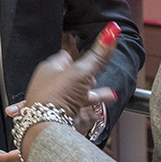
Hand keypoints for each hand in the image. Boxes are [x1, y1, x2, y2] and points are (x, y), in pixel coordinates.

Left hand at [7, 23, 120, 161]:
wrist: (48, 129)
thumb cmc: (58, 96)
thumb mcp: (82, 71)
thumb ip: (99, 55)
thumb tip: (112, 31)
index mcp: (48, 70)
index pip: (65, 59)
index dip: (79, 59)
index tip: (91, 60)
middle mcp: (49, 86)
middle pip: (72, 79)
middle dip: (88, 80)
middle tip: (97, 79)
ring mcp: (54, 103)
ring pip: (77, 96)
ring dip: (93, 96)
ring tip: (110, 96)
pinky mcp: (59, 118)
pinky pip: (77, 112)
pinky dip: (90, 112)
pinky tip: (99, 114)